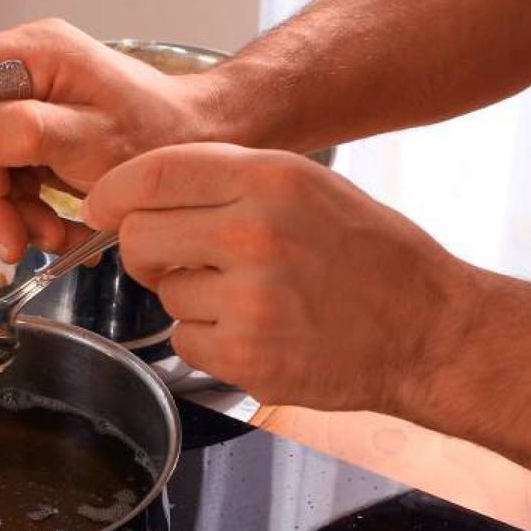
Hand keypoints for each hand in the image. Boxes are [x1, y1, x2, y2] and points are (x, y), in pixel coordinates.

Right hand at [0, 18, 218, 262]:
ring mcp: (33, 109)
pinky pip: (15, 181)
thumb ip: (25, 132)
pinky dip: (32, 214)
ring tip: (51, 238)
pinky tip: (61, 231)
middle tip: (11, 237)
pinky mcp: (42, 140)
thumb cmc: (162, 134)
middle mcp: (29, 75)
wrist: (204, 148)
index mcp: (37, 54)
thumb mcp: (92, 138)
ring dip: (13, 213)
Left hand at [83, 143, 477, 415]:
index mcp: (270, 179)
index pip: (153, 174)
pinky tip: (256, 333)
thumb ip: (225, 183)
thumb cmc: (368, 256)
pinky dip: (209, 342)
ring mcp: (250, 299)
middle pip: (138, 236)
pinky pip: (185, 341)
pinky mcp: (247, 356)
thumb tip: (136, 192)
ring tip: (250, 299)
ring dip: (191, 300)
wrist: (430, 331)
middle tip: (175, 261)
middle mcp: (255, 233)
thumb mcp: (307, 187)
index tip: (99, 207)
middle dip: (146, 252)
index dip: (112, 193)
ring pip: (164, 294)